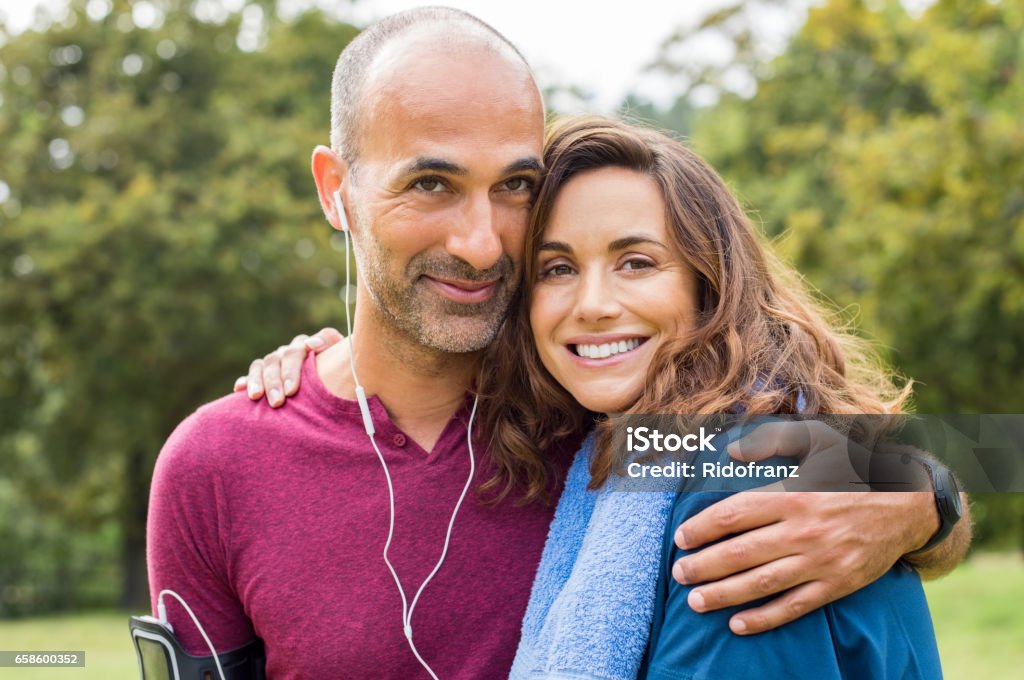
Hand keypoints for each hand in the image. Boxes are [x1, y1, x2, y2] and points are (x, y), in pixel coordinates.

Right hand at [233, 328, 343, 406]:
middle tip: (278, 402)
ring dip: (257, 381)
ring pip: (260, 366)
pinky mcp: (262, 375)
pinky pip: (250, 375)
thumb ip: (328, 343)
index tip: (292, 391)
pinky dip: (245, 381)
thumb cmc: (339, 369)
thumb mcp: (339, 355)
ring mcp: (273, 363)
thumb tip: (312, 344)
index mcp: (304, 346)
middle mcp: (286, 352)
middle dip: (275, 382)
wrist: (334, 379)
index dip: (292, 370)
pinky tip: (239, 389)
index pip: (295, 352)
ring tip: (256, 398)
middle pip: (275, 361)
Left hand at [672, 421, 938, 634]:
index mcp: (793, 495)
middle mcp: (803, 530)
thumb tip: (733, 451)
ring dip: (724, 594)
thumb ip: (772, 441)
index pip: (735, 515)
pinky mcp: (837, 584)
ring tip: (695, 601)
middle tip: (679, 574)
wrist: (908, 503)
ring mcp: (820, 561)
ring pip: (762, 583)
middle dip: (704, 566)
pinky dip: (765, 618)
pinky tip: (738, 624)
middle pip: (741, 552)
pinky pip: (795, 606)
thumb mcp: (817, 440)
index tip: (680, 538)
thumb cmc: (853, 468)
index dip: (702, 528)